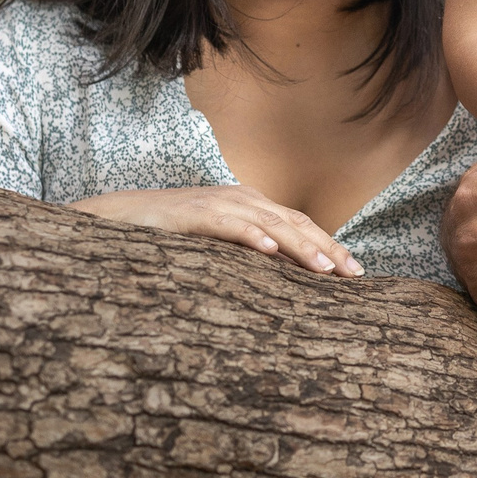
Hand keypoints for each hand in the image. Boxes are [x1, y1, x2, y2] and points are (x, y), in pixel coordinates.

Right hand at [73, 186, 359, 276]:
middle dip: (327, 248)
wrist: (122, 216)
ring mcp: (218, 204)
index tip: (354, 273)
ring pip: (269, 224)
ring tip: (324, 268)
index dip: (328, 246)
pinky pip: (228, 225)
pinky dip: (251, 236)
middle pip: (294, 223)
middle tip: (353, 274)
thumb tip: (283, 278)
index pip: (299, 225)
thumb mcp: (219, 241)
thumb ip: (248, 252)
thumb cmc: (173, 233)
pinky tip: (269, 251)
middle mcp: (241, 199)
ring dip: (299, 246)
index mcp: (251, 205)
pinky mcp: (193, 215)